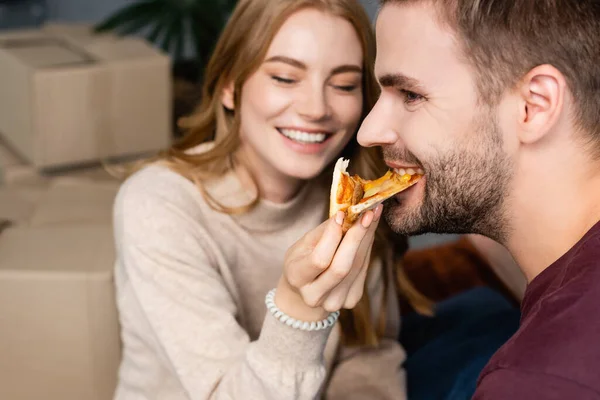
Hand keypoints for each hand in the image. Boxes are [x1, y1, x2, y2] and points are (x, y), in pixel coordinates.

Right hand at [275, 204, 382, 320]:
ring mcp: (334, 302)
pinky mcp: (351, 300)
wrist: (305, 290)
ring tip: (372, 216)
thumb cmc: (302, 260)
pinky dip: (367, 249)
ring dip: (367, 239)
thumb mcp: (304, 244)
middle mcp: (315, 295)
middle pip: (342, 267)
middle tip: (369, 212)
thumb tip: (348, 212)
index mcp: (297, 278)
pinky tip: (367, 235)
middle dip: (357, 237)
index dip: (332, 236)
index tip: (343, 214)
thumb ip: (325, 232)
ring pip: (357, 267)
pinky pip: (363, 271)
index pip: (319, 259)